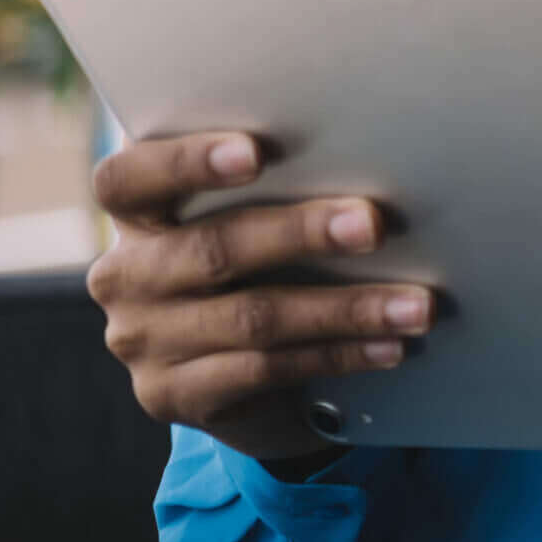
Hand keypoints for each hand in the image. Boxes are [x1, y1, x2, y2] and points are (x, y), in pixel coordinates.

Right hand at [86, 131, 433, 461]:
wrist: (227, 367)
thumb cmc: (251, 258)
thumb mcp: (243, 213)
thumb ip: (276, 181)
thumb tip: (370, 146)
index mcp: (136, 214)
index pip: (128, 178)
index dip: (187, 161)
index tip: (256, 152)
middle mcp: (125, 276)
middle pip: (212, 248)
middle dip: (301, 233)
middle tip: (373, 224)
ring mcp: (144, 341)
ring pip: (253, 318)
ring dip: (347, 309)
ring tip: (416, 304)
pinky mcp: (172, 395)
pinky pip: (266, 370)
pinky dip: (339, 354)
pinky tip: (390, 345)